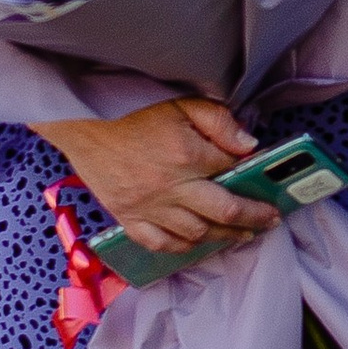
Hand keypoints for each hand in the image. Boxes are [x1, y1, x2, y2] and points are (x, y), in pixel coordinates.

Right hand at [33, 97, 274, 259]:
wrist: (79, 118)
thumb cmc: (129, 106)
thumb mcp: (181, 100)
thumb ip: (218, 122)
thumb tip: (249, 145)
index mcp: (188, 155)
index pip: (233, 172)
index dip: (254, 178)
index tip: (268, 184)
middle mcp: (171, 187)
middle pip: (223, 212)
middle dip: (252, 218)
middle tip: (268, 221)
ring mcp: (147, 206)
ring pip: (195, 233)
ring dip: (222, 236)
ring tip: (240, 234)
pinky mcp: (127, 215)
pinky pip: (158, 243)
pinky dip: (180, 247)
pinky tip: (195, 245)